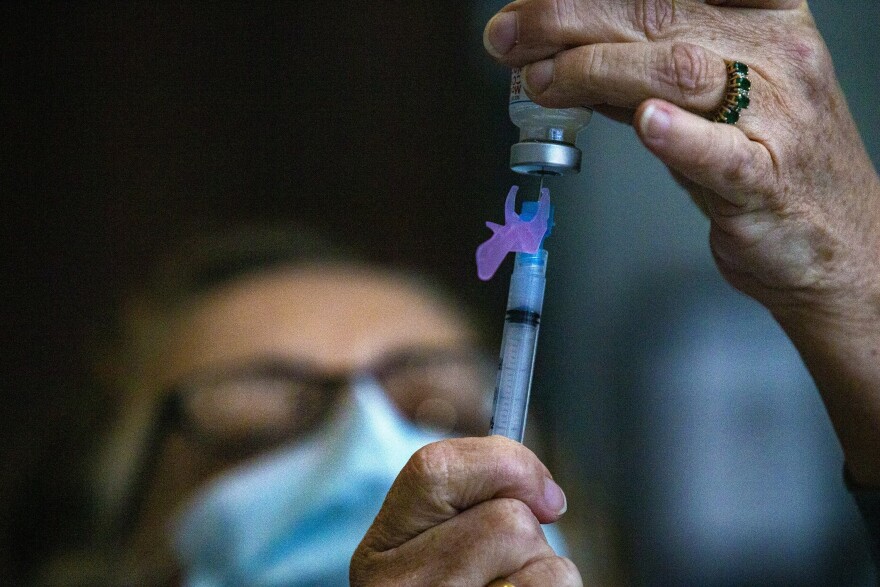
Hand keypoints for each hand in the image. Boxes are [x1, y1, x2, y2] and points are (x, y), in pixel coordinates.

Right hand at [350, 436, 579, 585]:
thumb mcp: (445, 553)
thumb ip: (474, 502)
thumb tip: (546, 495)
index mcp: (379, 553)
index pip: (433, 468)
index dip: (502, 463)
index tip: (544, 492)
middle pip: (504, 519)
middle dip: (528, 535)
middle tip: (510, 569)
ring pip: (538, 556)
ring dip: (543, 572)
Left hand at [484, 0, 879, 313]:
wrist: (831, 243)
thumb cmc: (763, 164)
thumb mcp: (703, 102)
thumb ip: (635, 75)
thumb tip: (558, 55)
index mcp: (762, 17)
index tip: (530, 3)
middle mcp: (776, 53)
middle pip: (660, 14)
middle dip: (568, 19)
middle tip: (510, 35)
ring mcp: (778, 117)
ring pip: (680, 70)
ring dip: (595, 70)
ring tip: (540, 82)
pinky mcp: (768, 181)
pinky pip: (723, 152)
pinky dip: (679, 135)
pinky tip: (644, 122)